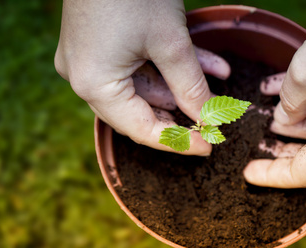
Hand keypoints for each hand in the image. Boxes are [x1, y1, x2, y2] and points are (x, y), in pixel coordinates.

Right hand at [54, 0, 229, 155]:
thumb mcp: (170, 43)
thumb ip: (190, 87)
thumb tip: (208, 119)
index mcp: (94, 84)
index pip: (141, 129)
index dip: (178, 142)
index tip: (209, 146)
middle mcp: (85, 77)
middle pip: (142, 111)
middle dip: (183, 112)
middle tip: (215, 120)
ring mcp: (90, 60)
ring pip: (145, 87)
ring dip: (183, 85)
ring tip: (220, 84)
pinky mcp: (100, 45)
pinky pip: (138, 66)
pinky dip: (170, 66)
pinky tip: (209, 65)